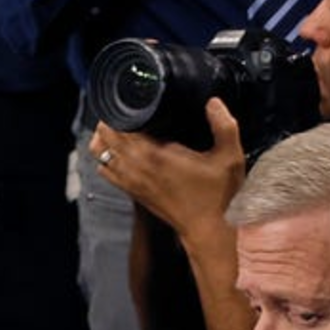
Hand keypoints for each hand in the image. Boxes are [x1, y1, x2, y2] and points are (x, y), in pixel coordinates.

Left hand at [90, 103, 244, 240]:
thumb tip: (213, 102)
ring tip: (121, 126)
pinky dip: (106, 157)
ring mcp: (129, 180)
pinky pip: (104, 170)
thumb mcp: (230, 157)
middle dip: (111, 120)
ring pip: (99, 153)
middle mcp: (135, 167)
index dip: (121, 111)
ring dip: (105, 138)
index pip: (120, 126)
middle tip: (128, 110)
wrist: (206, 228)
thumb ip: (224, 126)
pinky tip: (121, 150)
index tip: (133, 102)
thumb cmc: (217, 194)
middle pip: (105, 136)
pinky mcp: (130, 191)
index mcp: (154, 155)